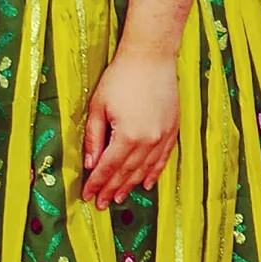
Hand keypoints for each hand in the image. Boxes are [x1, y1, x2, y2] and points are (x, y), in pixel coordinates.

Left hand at [80, 48, 179, 206]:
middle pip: (127, 172)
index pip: (108, 168)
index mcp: (128, 136)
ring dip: (131, 185)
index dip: (97, 183)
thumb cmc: (120, 78)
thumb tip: (91, 164)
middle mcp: (148, 141)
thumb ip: (95, 138)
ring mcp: (163, 137)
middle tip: (101, 203)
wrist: (151, 58)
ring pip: (146, 169)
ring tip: (119, 198)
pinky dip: (154, 173)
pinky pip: (163, 159)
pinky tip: (146, 183)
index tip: (87, 195)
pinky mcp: (173, 130)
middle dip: (112, 189)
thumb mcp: (98, 107)